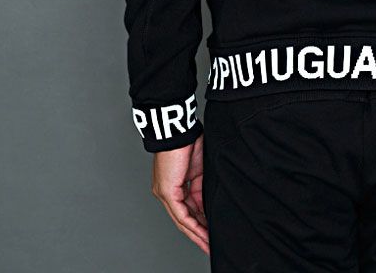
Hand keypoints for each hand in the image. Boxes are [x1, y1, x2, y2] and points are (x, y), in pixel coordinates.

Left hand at [151, 135, 208, 253]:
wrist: (178, 130)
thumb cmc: (188, 141)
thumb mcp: (200, 169)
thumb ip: (202, 187)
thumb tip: (209, 204)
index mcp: (174, 185)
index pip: (187, 210)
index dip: (199, 223)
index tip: (210, 233)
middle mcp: (166, 192)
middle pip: (184, 219)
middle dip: (199, 234)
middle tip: (210, 246)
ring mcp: (165, 193)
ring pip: (182, 220)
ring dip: (197, 234)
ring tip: (208, 245)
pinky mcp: (167, 192)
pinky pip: (181, 214)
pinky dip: (193, 225)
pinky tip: (202, 234)